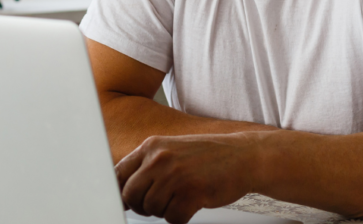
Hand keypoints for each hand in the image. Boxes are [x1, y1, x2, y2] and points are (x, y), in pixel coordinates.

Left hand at [116, 132, 263, 223]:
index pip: (118, 173)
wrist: (244, 156)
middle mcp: (161, 158)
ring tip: (181, 198)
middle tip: (160, 202)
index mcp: (152, 146)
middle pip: (131, 195)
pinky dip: (180, 218)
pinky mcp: (191, 193)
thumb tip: (122, 191)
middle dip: (143, 205)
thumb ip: (147, 165)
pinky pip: (172, 219)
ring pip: (151, 209)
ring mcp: (176, 175)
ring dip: (165, 210)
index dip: (120, 192)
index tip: (126, 201)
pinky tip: (191, 205)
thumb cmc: (209, 156)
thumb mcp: (172, 150)